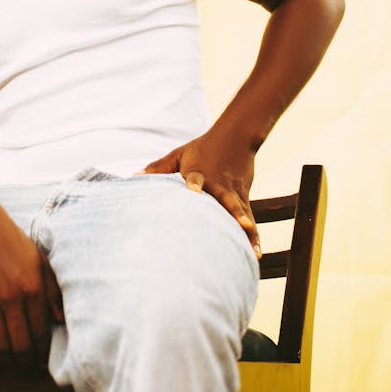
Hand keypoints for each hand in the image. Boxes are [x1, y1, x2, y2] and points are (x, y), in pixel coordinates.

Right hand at [0, 195, 63, 364]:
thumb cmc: (13, 241)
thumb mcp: (40, 260)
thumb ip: (53, 290)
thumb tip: (60, 320)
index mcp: (34, 287)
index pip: (41, 332)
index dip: (43, 352)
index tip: (44, 361)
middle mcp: (14, 297)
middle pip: (21, 345)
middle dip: (26, 363)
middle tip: (28, 369)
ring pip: (0, 344)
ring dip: (6, 360)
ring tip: (11, 364)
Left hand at [143, 129, 260, 257]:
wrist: (236, 136)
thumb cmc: (202, 148)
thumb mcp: (179, 154)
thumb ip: (159, 168)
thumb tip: (134, 176)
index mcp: (200, 173)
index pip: (195, 178)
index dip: (194, 185)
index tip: (194, 191)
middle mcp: (220, 184)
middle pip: (227, 199)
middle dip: (234, 213)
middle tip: (241, 225)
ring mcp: (235, 193)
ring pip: (242, 213)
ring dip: (247, 231)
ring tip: (252, 251)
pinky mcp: (245, 199)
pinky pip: (250, 219)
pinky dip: (253, 237)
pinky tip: (256, 254)